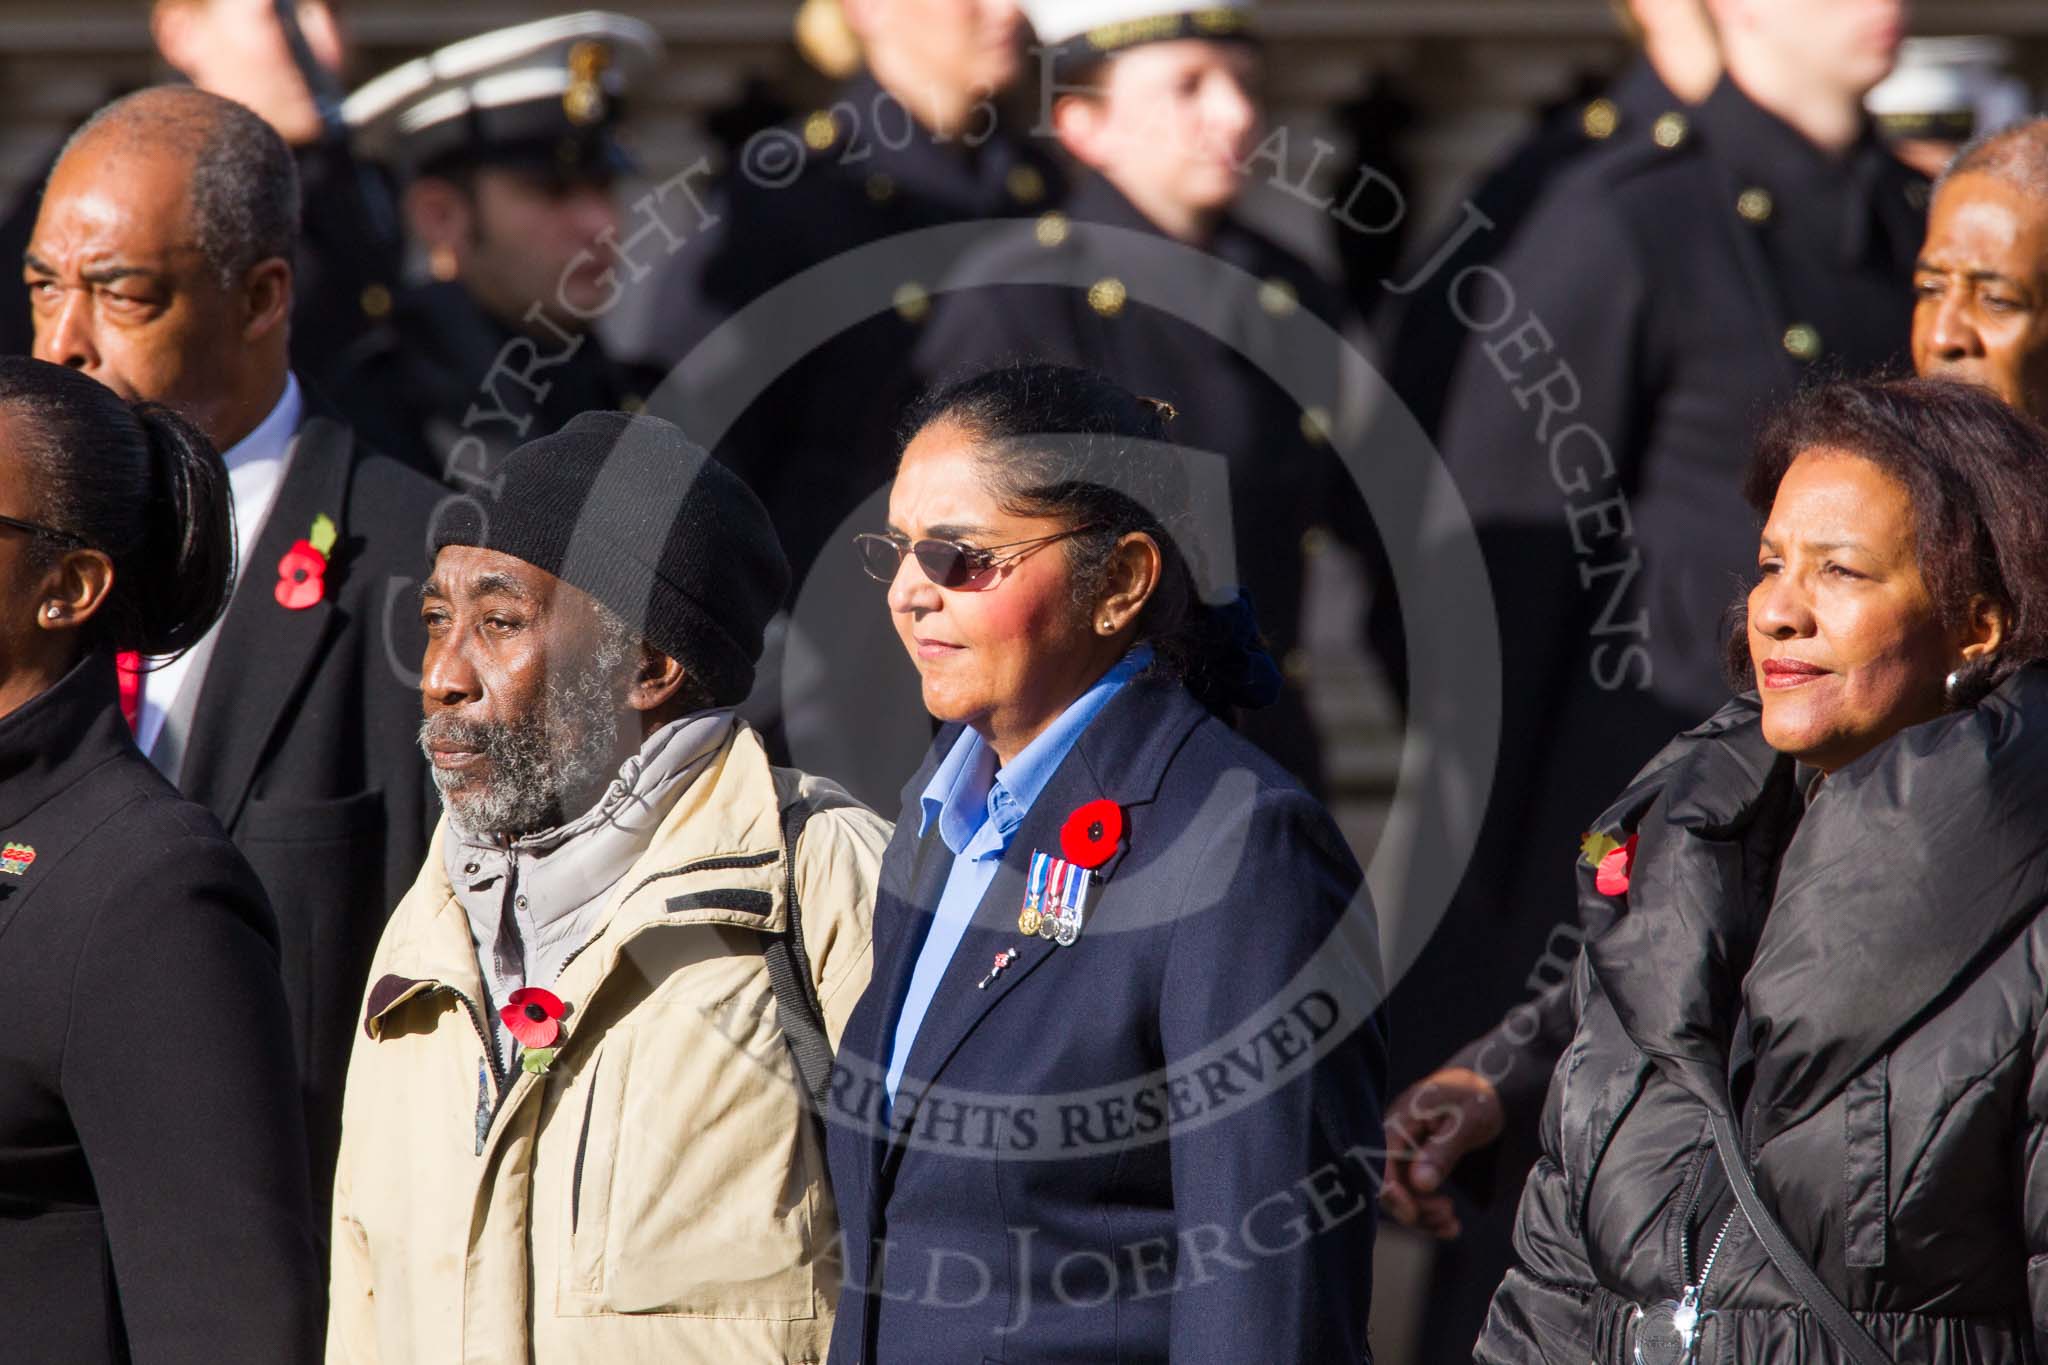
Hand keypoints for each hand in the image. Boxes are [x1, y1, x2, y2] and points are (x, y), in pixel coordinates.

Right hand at [1378, 1066, 1502, 1238]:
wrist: (1489, 1087)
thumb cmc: (1478, 1098)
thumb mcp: (1467, 1122)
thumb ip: (1442, 1151)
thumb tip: (1420, 1184)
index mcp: (1400, 1121)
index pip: (1379, 1162)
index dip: (1391, 1191)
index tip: (1413, 1213)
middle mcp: (1394, 1137)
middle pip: (1386, 1183)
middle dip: (1413, 1207)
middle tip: (1448, 1215)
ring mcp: (1403, 1152)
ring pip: (1400, 1194)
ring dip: (1422, 1215)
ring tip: (1452, 1223)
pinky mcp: (1414, 1164)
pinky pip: (1413, 1193)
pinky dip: (1428, 1213)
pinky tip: (1450, 1225)